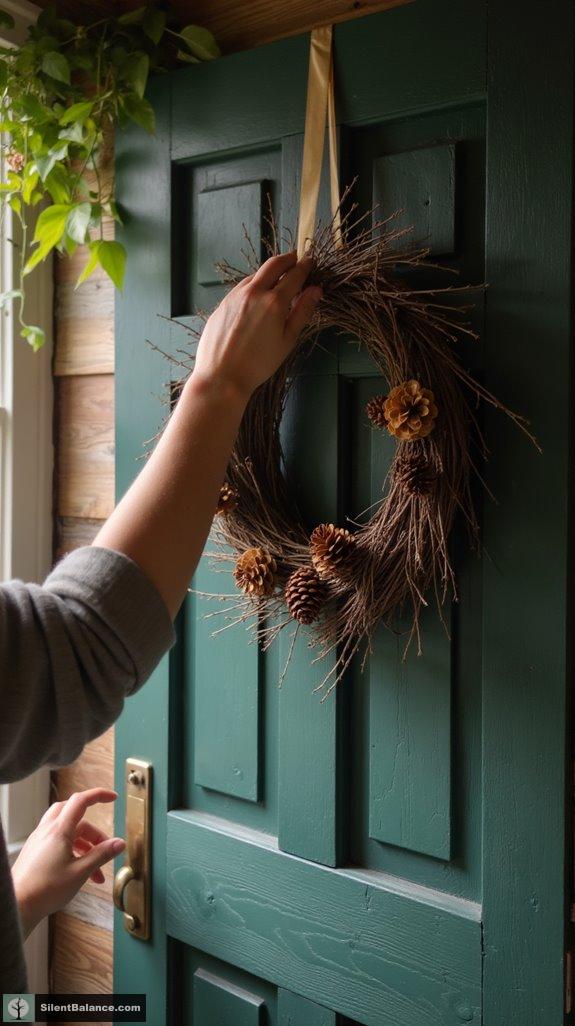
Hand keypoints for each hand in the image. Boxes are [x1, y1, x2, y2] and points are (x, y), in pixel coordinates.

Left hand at [11, 788, 124, 937]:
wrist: (18, 906)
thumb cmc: (46, 890)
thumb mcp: (80, 872)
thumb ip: (101, 855)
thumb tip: (119, 843)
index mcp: (59, 830)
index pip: (81, 801)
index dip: (99, 795)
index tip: (113, 798)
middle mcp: (47, 830)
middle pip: (73, 814)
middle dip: (92, 829)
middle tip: (104, 844)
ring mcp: (39, 840)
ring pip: (66, 830)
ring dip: (84, 844)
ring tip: (96, 869)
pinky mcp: (35, 851)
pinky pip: (57, 842)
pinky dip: (72, 850)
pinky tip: (79, 870)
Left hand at [193, 251, 320, 402]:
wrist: (222, 376)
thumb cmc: (259, 363)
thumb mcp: (287, 340)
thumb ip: (302, 312)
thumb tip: (316, 291)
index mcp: (274, 302)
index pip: (295, 275)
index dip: (305, 266)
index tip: (310, 262)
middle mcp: (254, 292)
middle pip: (274, 264)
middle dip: (287, 258)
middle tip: (296, 259)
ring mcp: (235, 295)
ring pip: (256, 274)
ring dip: (269, 272)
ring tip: (278, 279)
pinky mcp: (223, 302)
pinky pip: (242, 287)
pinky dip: (254, 284)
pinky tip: (257, 296)